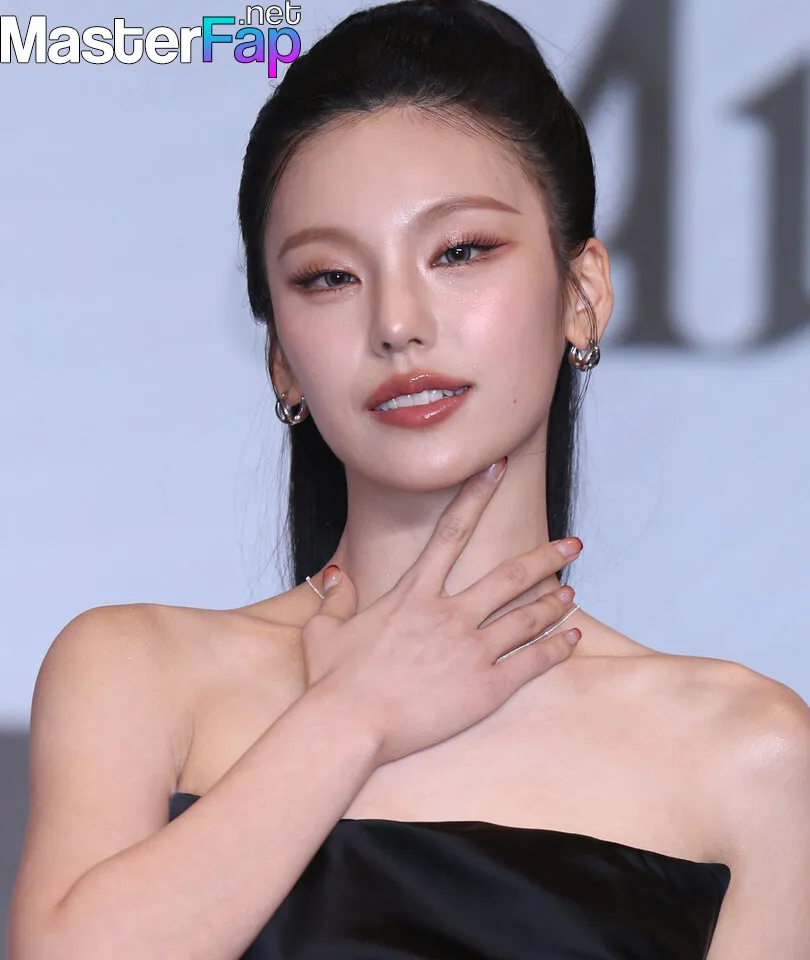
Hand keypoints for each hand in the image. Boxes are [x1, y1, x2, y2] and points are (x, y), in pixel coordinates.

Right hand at [301, 457, 581, 766]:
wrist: (348, 726)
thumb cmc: (333, 681)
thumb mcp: (325, 630)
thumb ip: (336, 596)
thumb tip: (337, 573)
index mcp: (414, 594)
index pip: (452, 532)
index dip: (477, 495)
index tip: (499, 468)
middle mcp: (449, 615)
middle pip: (510, 576)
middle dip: (545, 556)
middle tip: (572, 544)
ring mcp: (471, 650)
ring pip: (526, 618)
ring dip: (554, 602)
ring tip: (572, 594)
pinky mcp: (485, 688)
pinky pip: (532, 663)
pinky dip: (557, 648)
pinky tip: (573, 638)